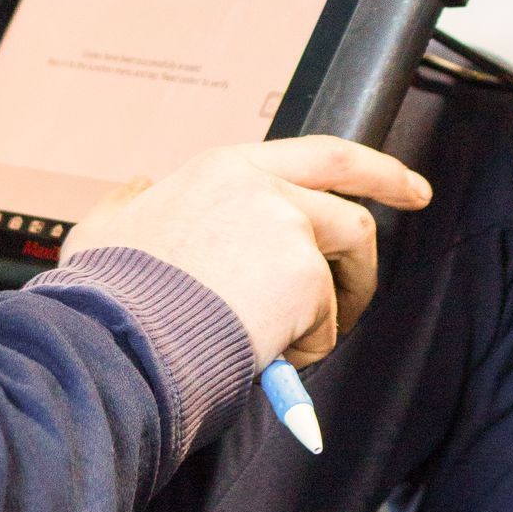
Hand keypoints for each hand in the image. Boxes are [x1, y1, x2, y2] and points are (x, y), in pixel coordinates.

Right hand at [59, 137, 427, 369]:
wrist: (115, 336)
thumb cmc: (108, 294)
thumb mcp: (104, 228)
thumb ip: (129, 202)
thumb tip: (139, 189)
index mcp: (222, 170)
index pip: (317, 154)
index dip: (370, 167)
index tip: (408, 184)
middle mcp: (262, 187)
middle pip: (352, 207)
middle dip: (392, 205)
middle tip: (401, 231)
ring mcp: (287, 229)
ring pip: (346, 267)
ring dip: (337, 305)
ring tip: (299, 338)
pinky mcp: (303, 279)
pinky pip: (325, 324)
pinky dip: (303, 349)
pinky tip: (264, 357)